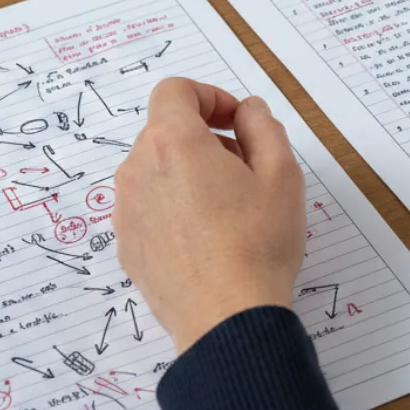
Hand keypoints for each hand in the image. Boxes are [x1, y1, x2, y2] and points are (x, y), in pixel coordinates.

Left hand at [113, 78, 305, 353]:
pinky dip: (175, 206)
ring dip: (189, 172)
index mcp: (174, 142)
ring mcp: (128, 209)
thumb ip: (263, 126)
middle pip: (166, 131)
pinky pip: (150, 206)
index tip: (238, 122)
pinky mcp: (127, 244)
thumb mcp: (282, 173)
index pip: (176, 91)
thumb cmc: (258, 243)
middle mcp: (138, 169)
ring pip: (156, 169)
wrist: (226, 319)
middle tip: (246, 168)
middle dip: (205, 136)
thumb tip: (247, 111)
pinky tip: (208, 237)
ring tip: (229, 208)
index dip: (211, 96)